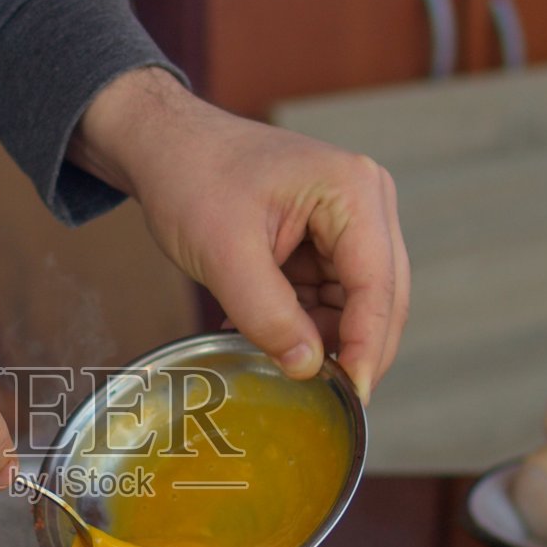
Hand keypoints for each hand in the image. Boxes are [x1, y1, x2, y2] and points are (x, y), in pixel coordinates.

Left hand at [69, 67, 408, 401]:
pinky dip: (302, 324)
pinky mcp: (328, 239)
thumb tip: (308, 367)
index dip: (368, 347)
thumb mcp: (223, 253)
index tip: (353, 398)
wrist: (164, 145)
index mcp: (353, 192)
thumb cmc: (191, 177)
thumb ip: (267, 314)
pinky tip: (262, 335)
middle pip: (381, 297)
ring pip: (356, 304)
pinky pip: (329, 297)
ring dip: (321, 338)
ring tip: (270, 356)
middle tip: (328, 401)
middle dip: (354, 350)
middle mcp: (366, 202)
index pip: (378, 286)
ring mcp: (350, 221)